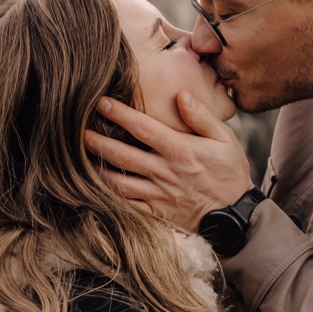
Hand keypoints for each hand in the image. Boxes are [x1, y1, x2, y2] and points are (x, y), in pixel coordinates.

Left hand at [83, 92, 253, 230]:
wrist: (235, 215)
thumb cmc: (230, 173)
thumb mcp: (225, 139)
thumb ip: (202, 117)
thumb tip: (181, 96)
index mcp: (180, 150)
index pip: (143, 128)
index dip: (120, 114)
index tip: (101, 103)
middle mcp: (165, 172)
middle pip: (122, 154)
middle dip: (97, 141)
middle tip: (76, 130)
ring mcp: (158, 194)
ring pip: (118, 182)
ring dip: (97, 169)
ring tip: (77, 158)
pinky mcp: (155, 211)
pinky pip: (126, 204)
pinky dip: (107, 196)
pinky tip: (93, 186)